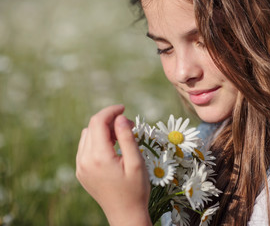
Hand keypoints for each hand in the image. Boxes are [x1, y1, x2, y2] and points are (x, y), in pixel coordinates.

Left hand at [76, 105, 150, 225]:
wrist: (125, 214)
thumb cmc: (135, 189)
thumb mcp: (136, 162)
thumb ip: (127, 137)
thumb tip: (120, 117)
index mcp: (99, 157)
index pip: (98, 122)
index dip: (110, 111)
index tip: (124, 108)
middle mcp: (84, 160)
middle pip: (91, 127)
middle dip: (109, 120)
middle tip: (128, 126)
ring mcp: (80, 167)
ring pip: (87, 136)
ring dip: (102, 130)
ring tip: (120, 138)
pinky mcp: (81, 172)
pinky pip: (85, 148)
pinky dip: (97, 141)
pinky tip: (111, 148)